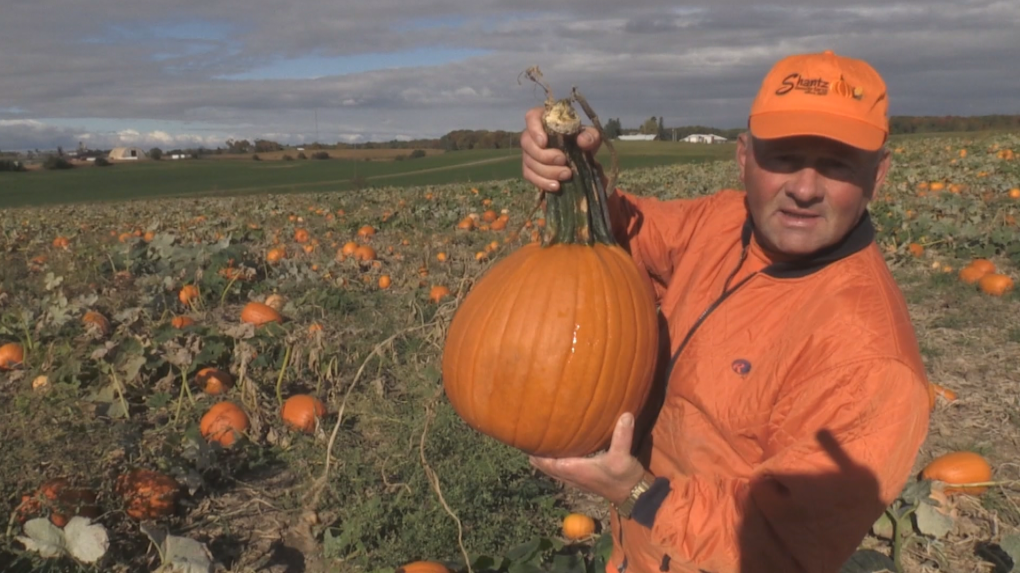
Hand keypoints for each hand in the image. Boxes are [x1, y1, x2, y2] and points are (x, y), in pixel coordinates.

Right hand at [520, 106, 601, 192]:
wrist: (581, 158)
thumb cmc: (582, 141)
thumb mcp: (592, 136)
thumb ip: (590, 136)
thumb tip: (582, 141)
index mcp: (545, 120)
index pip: (531, 117)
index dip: (534, 129)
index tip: (544, 142)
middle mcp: (532, 136)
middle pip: (527, 143)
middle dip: (544, 155)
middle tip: (563, 160)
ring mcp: (529, 153)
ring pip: (529, 162)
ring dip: (547, 171)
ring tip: (566, 175)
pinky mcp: (530, 169)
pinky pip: (530, 176)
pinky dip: (542, 182)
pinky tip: (556, 186)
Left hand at [528, 413, 646, 504]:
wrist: (633, 494)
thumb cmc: (624, 476)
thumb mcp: (623, 456)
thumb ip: (622, 435)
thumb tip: (625, 415)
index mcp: (575, 469)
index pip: (548, 462)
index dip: (536, 453)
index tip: (525, 440)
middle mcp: (571, 475)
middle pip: (545, 466)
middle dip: (535, 455)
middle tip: (526, 438)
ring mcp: (575, 479)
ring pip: (551, 470)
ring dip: (543, 460)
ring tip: (535, 444)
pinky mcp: (581, 479)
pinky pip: (560, 471)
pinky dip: (552, 463)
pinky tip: (555, 452)